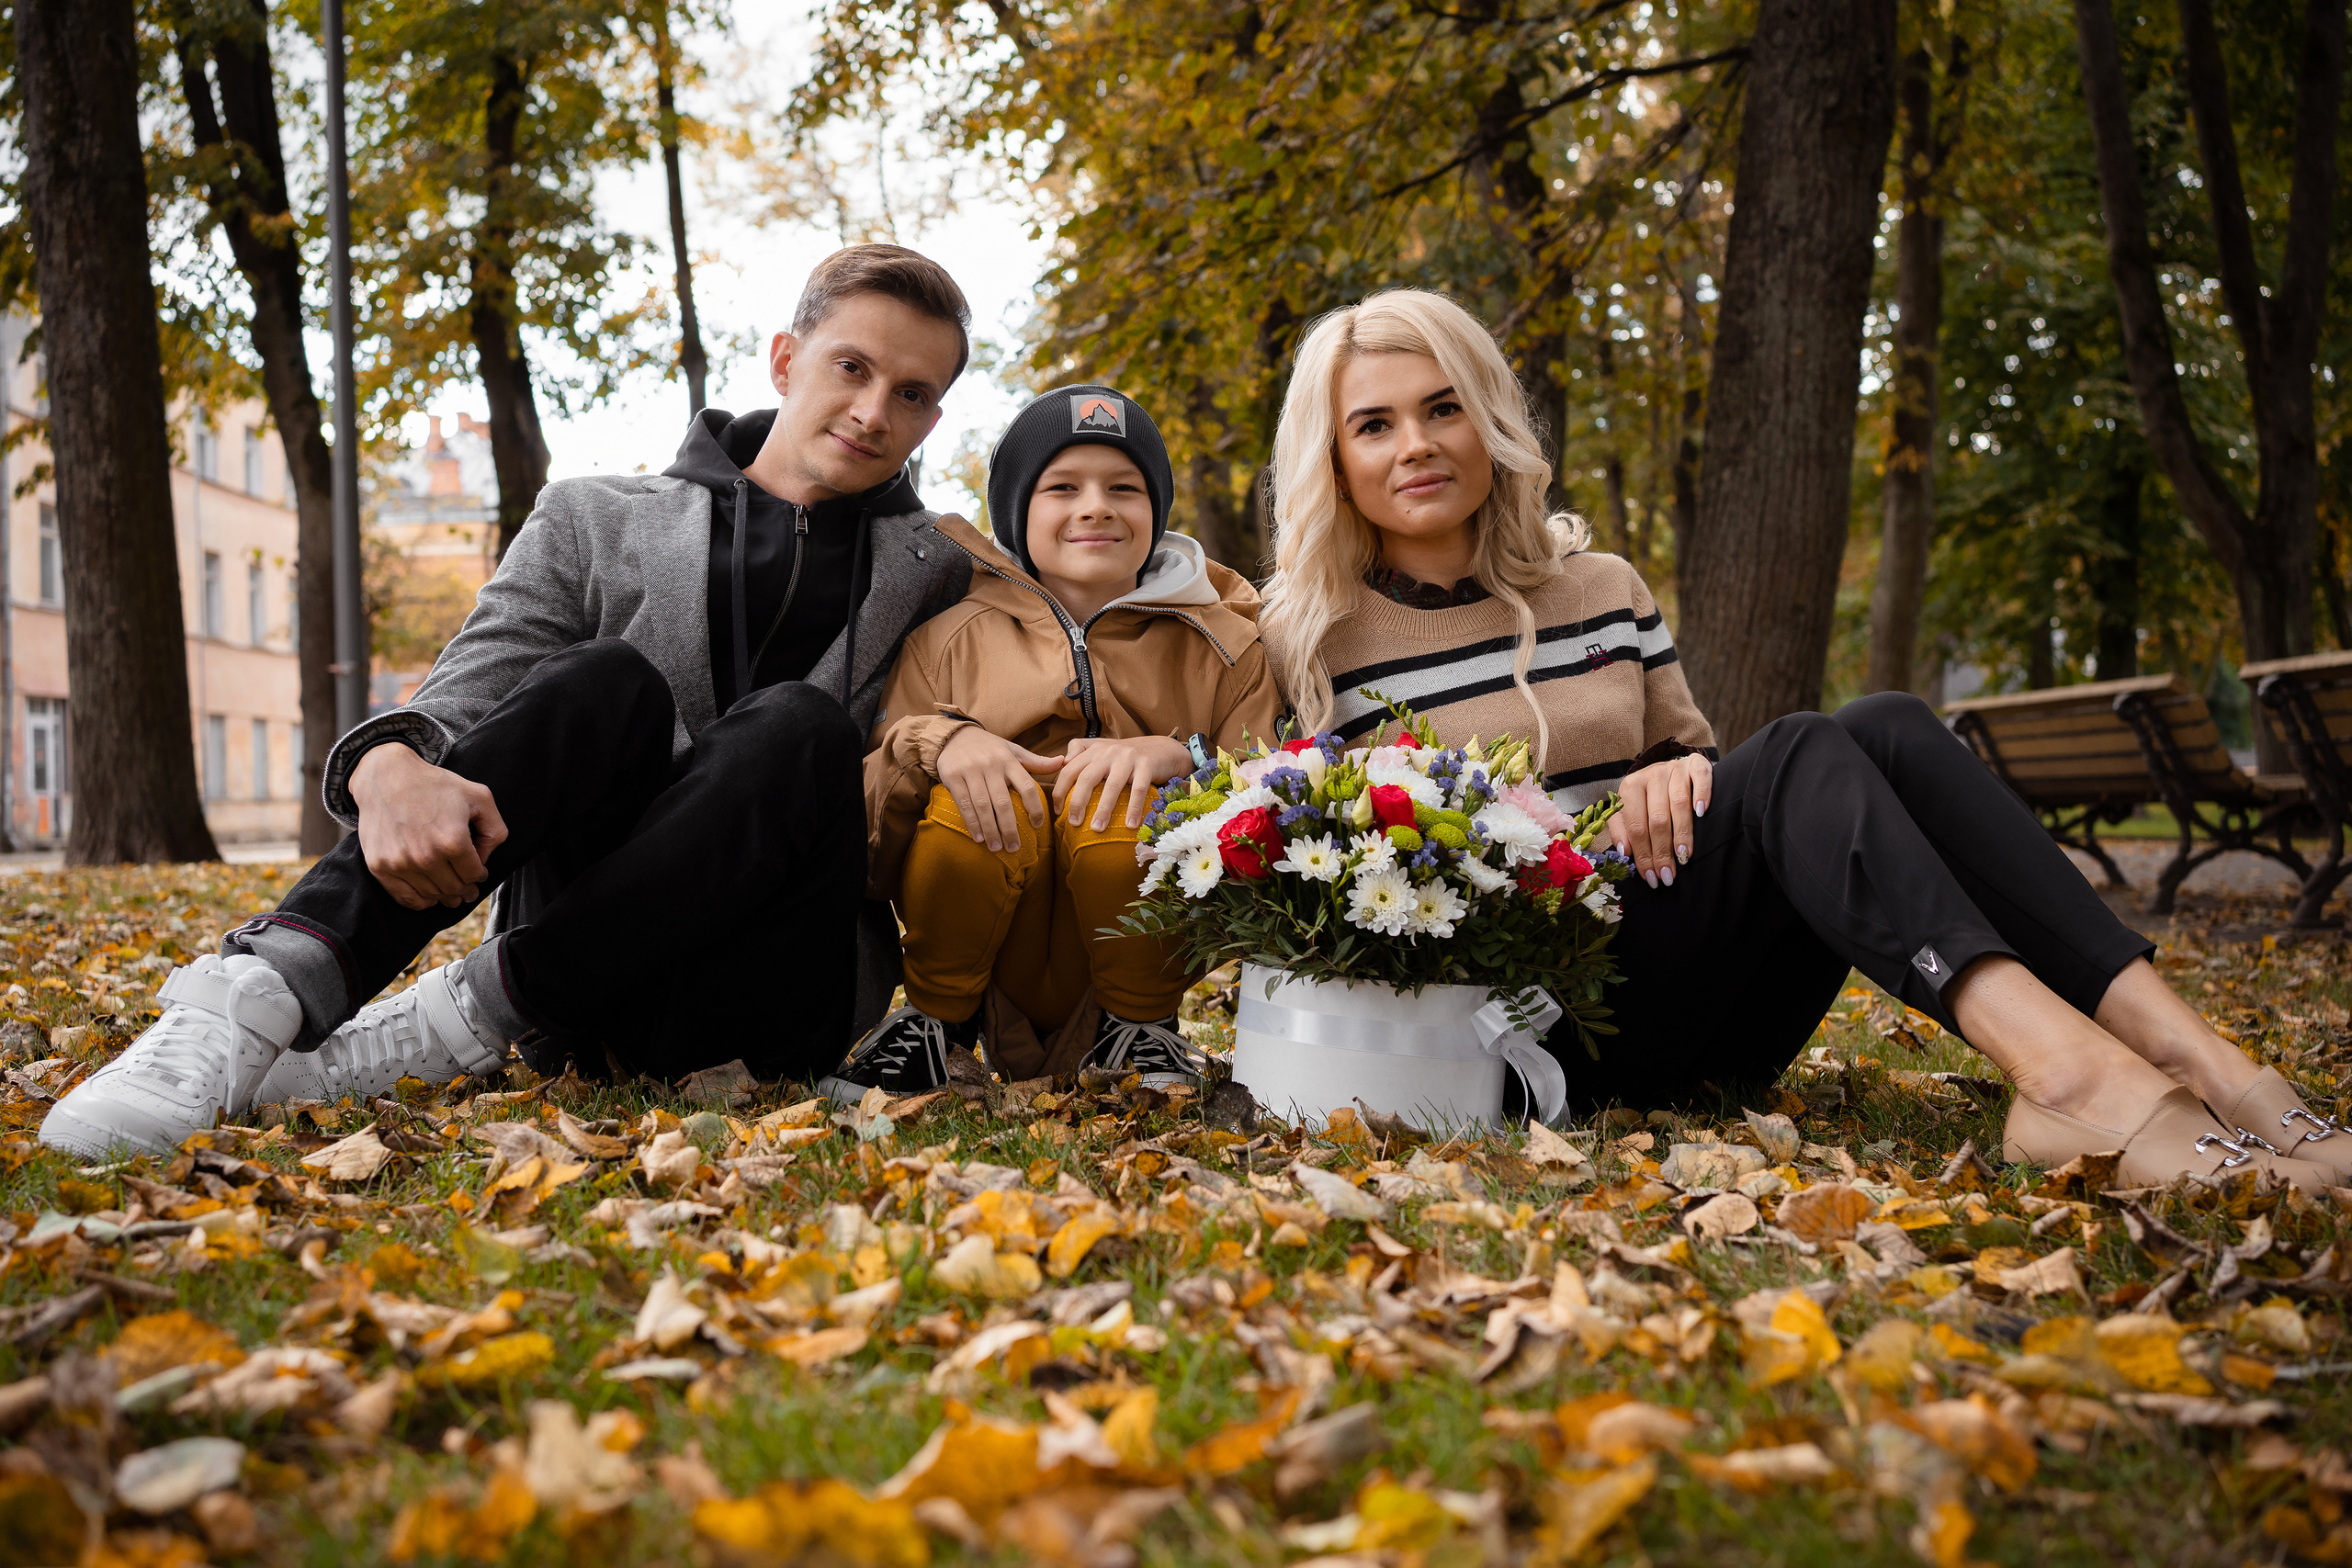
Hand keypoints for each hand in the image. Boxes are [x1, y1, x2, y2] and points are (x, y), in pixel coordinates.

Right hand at [350, 743, 508, 910]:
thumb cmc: (434, 785)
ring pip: (432, 895)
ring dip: (445, 896)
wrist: (386, 776)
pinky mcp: (379, 866)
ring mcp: (400, 863)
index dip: (480, 875)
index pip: (474, 875)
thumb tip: (486, 858)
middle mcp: (426, 856)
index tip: (479, 872)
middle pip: (454, 888)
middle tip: (469, 890)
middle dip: (465, 889)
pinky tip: (429, 896)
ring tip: (451, 893)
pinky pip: (405, 898)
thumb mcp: (479, 797)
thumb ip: (495, 829)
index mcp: (453, 841)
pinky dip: (421, 901)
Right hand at [936, 724, 1061, 851]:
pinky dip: (972, 822)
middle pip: (1003, 802)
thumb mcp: (1013, 750)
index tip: (1038, 825)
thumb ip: (1036, 761)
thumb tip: (1063, 762)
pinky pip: (964, 803)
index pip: (1026, 786)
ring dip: (991, 830)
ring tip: (997, 848)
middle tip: (1015, 848)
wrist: (953, 736)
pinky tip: (979, 838)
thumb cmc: (989, 748)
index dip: (1034, 808)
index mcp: (1008, 760)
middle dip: (1009, 828)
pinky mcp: (952, 776)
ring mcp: (970, 771)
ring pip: (983, 806)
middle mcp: (990, 765)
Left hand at [1053, 735, 1191, 830]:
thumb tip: (1062, 763)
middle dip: (1078, 802)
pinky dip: (1134, 808)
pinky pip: (1139, 790)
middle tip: (1073, 823)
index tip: (1057, 811)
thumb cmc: (1128, 755)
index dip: (1060, 790)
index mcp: (1094, 750)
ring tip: (1097, 829)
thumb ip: (1081, 750)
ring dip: (1104, 809)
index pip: (1070, 769)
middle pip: (1087, 777)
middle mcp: (1109, 752)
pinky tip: (1130, 825)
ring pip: (1112, 785)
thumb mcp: (1103, 748)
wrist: (1162, 748)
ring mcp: (1128, 758)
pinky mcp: (1147, 765)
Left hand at [1608, 752, 1712, 888]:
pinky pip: (1701, 778)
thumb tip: (1625, 853)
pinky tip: (1702, 814)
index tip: (1652, 877)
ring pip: (1679, 803)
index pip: (1636, 826)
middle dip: (1662, 851)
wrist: (1673, 769)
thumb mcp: (1630, 810)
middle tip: (1668, 875)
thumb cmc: (1650, 797)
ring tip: (1683, 857)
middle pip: (1657, 819)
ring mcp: (1674, 768)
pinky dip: (1702, 795)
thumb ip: (1622, 830)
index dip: (1643, 854)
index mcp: (1630, 786)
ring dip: (1682, 833)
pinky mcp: (1696, 764)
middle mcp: (1652, 775)